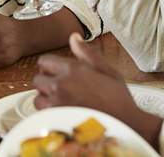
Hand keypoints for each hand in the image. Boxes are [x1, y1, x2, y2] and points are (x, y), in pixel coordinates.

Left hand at [33, 34, 162, 146]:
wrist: (126, 126)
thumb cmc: (119, 100)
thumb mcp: (107, 70)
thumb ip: (87, 53)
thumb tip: (74, 37)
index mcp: (72, 70)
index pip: (44, 61)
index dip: (50, 67)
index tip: (58, 74)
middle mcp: (60, 85)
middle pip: (37, 80)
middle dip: (46, 83)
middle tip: (60, 90)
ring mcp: (56, 104)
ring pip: (38, 99)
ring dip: (46, 100)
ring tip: (61, 104)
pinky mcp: (55, 121)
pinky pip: (42, 115)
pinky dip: (49, 115)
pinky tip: (63, 115)